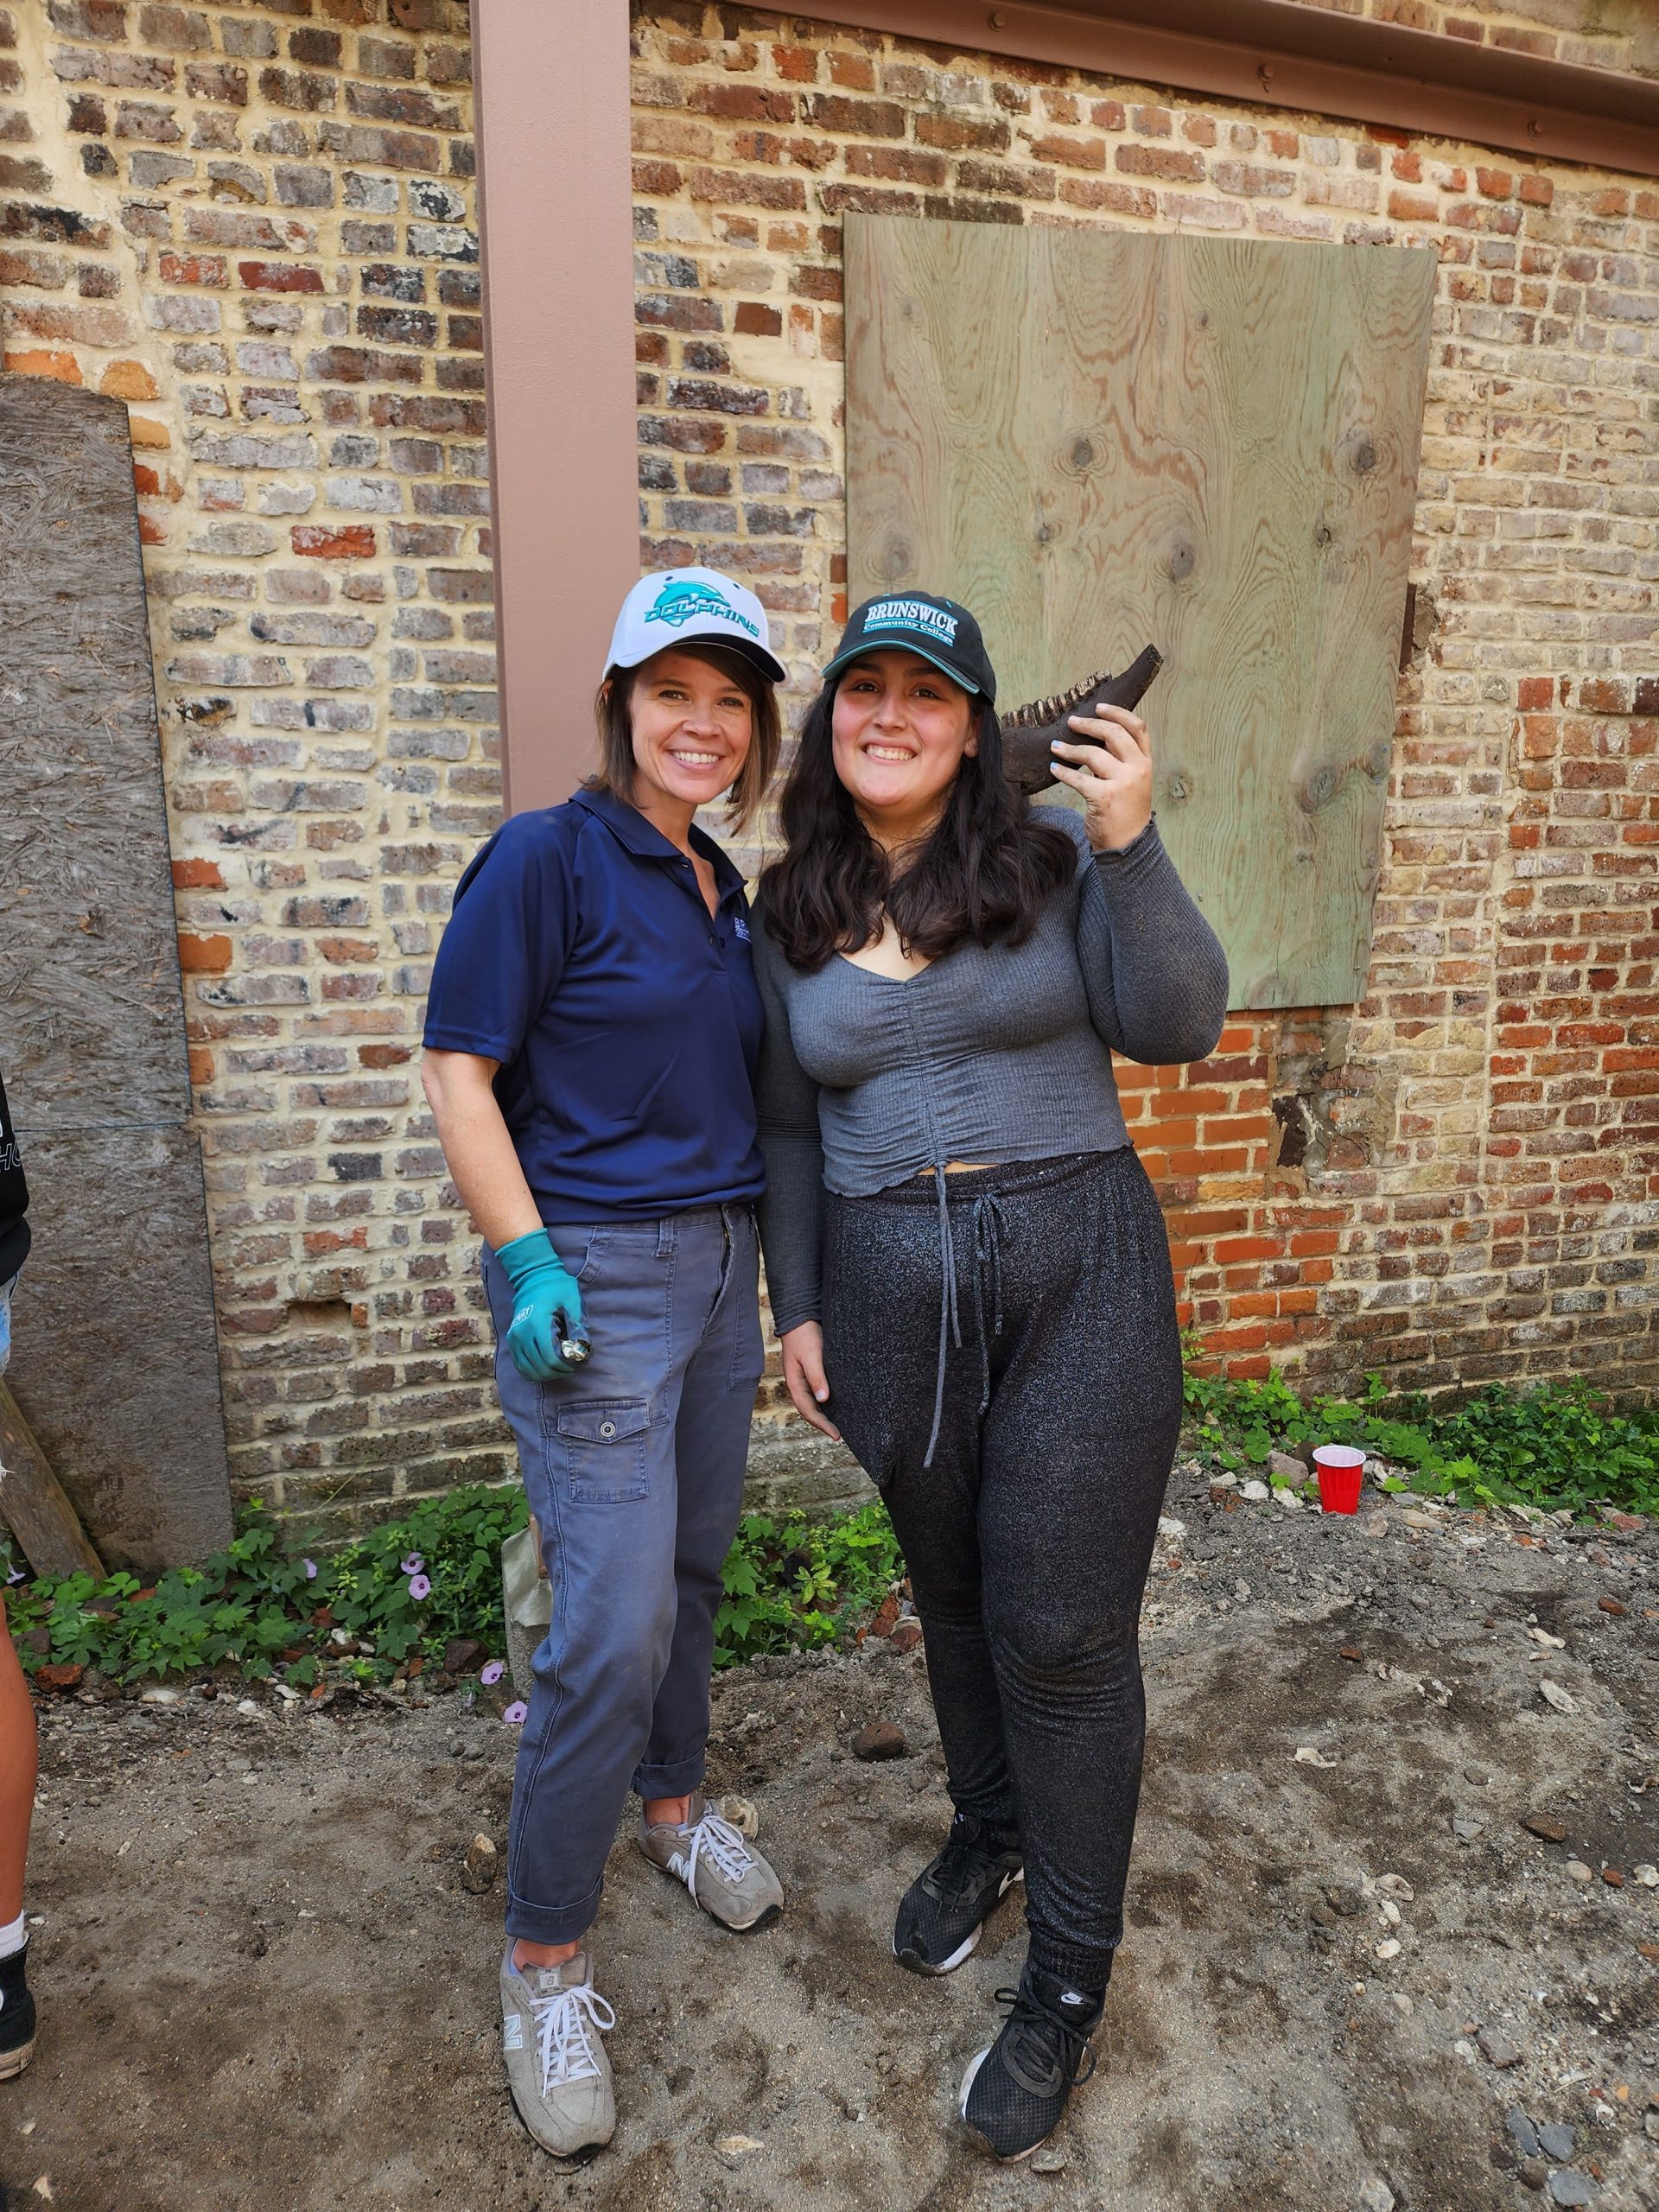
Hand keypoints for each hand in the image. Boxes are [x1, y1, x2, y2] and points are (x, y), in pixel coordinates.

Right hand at [495, 1229, 586, 1381]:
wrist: (534, 1278)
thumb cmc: (557, 1288)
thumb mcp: (572, 1300)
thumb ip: (578, 1325)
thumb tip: (583, 1350)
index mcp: (537, 1324)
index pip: (551, 1358)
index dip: (567, 1366)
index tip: (579, 1361)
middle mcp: (522, 1334)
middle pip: (541, 1368)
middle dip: (560, 1371)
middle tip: (574, 1365)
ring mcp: (514, 1339)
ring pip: (529, 1371)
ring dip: (548, 1374)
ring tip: (562, 1366)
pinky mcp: (512, 1341)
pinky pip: (520, 1367)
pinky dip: (535, 1372)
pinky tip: (548, 1366)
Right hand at [780, 1321, 839, 1440]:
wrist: (800, 1316)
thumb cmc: (804, 1335)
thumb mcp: (811, 1356)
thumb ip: (817, 1377)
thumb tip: (824, 1399)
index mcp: (794, 1383)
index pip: (808, 1411)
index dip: (822, 1424)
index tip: (836, 1435)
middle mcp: (798, 1384)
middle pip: (810, 1410)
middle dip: (823, 1424)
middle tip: (839, 1435)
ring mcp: (803, 1378)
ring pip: (814, 1402)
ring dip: (825, 1414)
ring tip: (840, 1423)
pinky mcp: (811, 1371)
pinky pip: (818, 1391)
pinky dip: (827, 1401)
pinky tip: (837, 1403)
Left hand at [1049, 702, 1153, 852]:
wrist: (1128, 846)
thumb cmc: (1126, 812)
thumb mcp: (1132, 782)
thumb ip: (1121, 760)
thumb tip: (1095, 736)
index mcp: (1146, 763)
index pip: (1138, 728)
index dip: (1118, 713)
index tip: (1099, 707)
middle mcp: (1138, 769)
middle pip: (1113, 734)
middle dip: (1089, 725)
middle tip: (1071, 723)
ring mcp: (1123, 783)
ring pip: (1092, 754)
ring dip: (1070, 749)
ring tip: (1055, 746)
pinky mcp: (1104, 798)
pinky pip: (1078, 779)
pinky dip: (1063, 772)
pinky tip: (1054, 768)